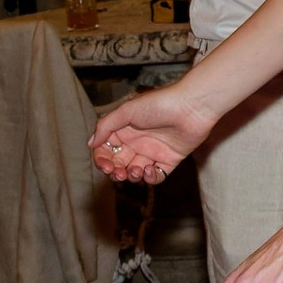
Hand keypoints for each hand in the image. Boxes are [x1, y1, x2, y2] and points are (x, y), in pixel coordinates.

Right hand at [91, 80, 215, 182]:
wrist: (192, 107)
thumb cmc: (159, 104)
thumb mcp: (126, 111)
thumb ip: (105, 126)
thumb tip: (90, 143)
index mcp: (124, 129)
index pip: (106, 149)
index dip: (102, 159)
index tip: (105, 165)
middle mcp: (137, 142)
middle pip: (118, 163)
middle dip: (115, 171)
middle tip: (117, 173)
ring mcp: (153, 152)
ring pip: (135, 172)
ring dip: (131, 176)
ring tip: (136, 170)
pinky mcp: (169, 160)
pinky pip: (155, 176)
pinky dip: (150, 178)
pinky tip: (150, 170)